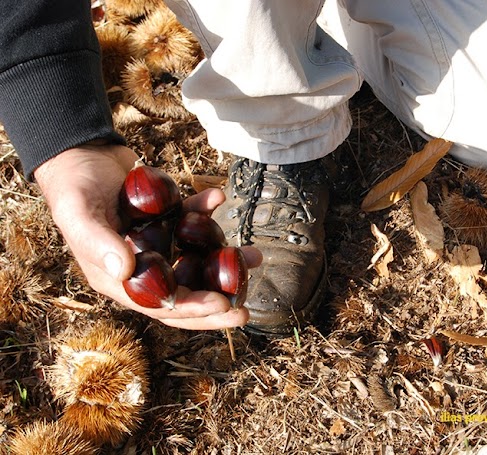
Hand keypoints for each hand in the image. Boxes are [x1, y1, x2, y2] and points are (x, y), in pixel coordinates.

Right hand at [34, 144, 260, 328]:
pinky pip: (192, 225)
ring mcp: (156, 245)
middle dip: (216, 303)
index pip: (160, 305)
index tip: (223, 305)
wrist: (80, 152)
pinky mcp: (166, 223)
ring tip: (254, 256)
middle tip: (245, 307)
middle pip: (184, 294)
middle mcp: (139, 267)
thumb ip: (98, 242)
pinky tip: (218, 197)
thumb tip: (124, 271)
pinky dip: (206, 215)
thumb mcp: (79, 212)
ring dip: (224, 261)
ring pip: (195, 262)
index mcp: (116, 277)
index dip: (192, 310)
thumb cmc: (72, 185)